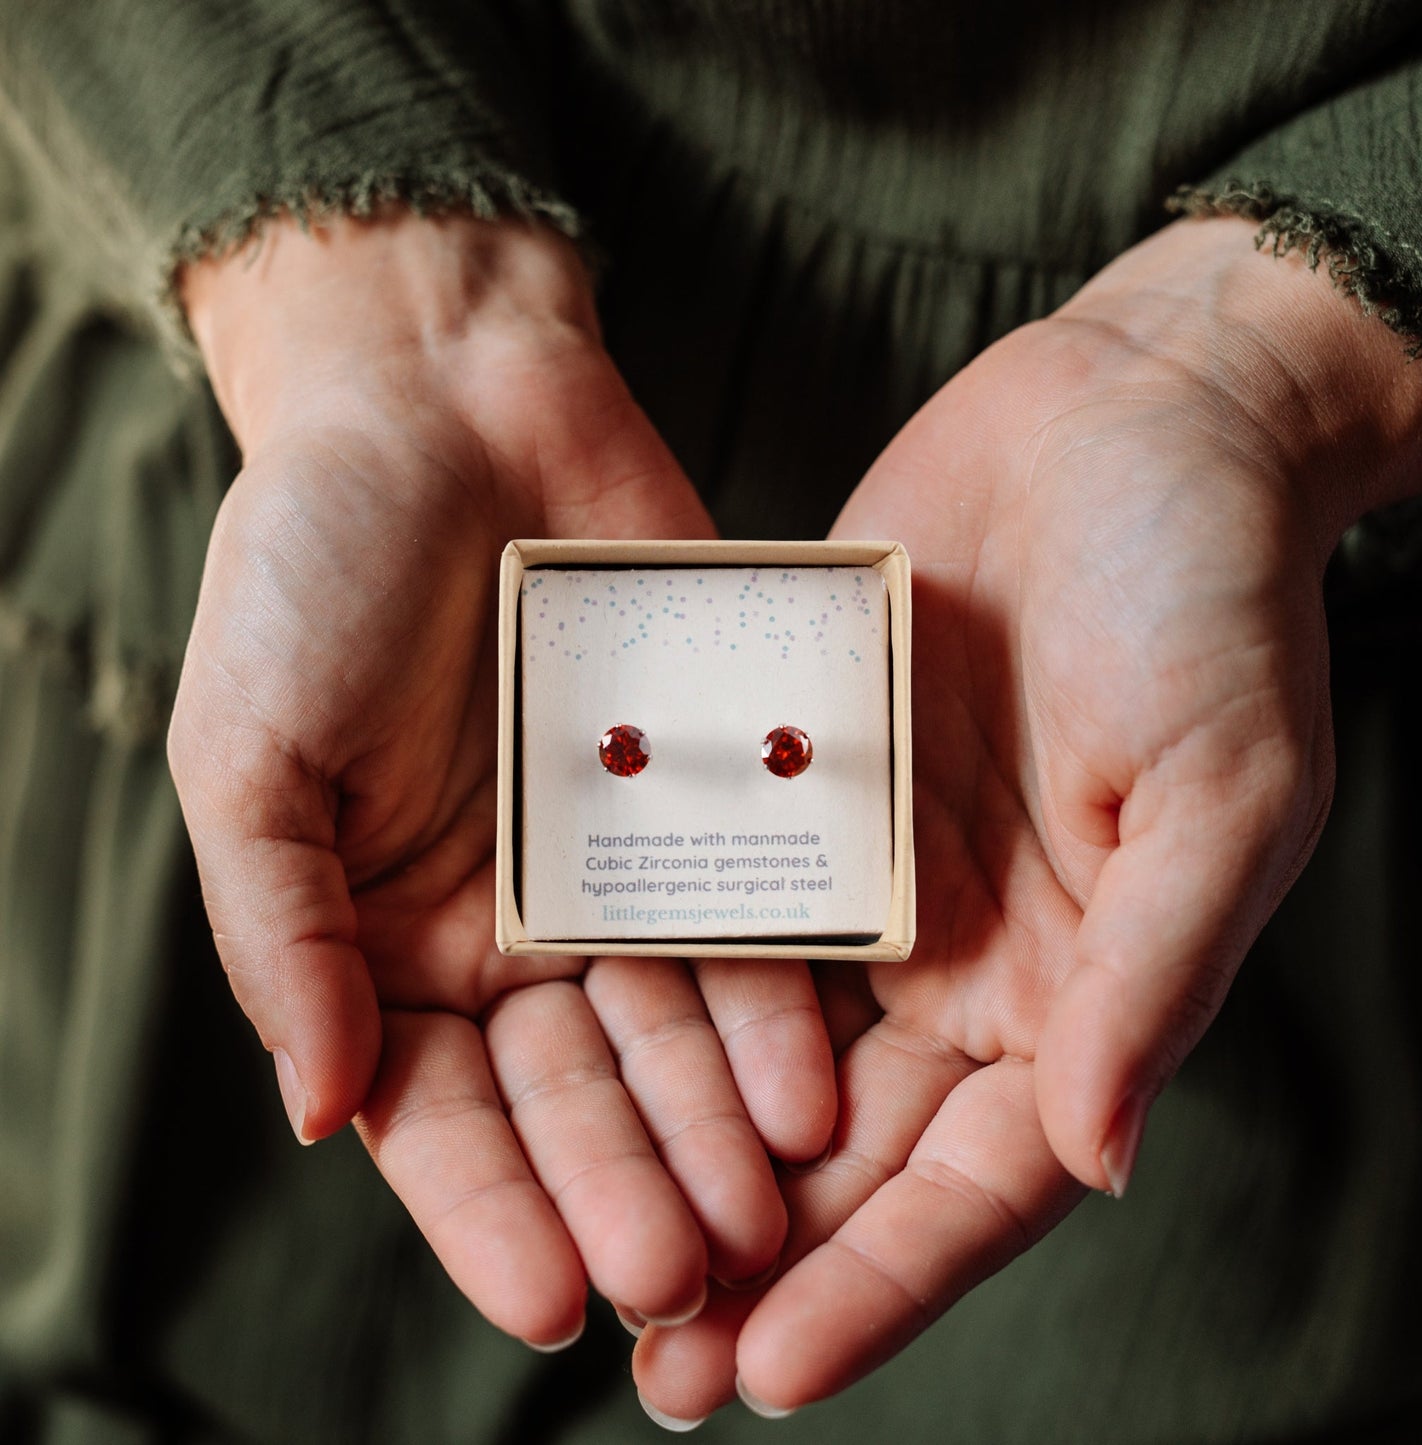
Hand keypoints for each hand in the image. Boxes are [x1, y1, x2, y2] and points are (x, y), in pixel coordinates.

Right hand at [168, 213, 835, 1347]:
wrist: (445, 405)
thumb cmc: (314, 569)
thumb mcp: (252, 755)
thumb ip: (284, 933)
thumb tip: (320, 1113)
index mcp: (391, 941)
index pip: (443, 1115)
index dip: (493, 1211)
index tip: (549, 1298)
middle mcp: (515, 928)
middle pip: (577, 1092)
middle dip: (627, 1185)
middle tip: (685, 1278)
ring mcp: (622, 867)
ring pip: (678, 1027)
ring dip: (717, 1124)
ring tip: (768, 1212)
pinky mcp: (711, 795)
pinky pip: (755, 910)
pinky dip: (780, 996)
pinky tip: (817, 1076)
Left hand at [631, 216, 1421, 1417]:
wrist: (1129, 426)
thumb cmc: (1211, 600)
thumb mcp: (1220, 787)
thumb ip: (1154, 974)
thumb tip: (1096, 1157)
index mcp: (1073, 988)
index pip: (973, 1180)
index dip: (880, 1282)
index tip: (771, 1370)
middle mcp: (962, 955)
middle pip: (847, 1147)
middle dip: (754, 1256)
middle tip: (646, 1361)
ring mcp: (869, 873)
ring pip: (759, 1045)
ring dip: (678, 1144)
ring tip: (580, 1235)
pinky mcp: (798, 781)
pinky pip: (717, 892)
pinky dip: (652, 975)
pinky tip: (561, 1039)